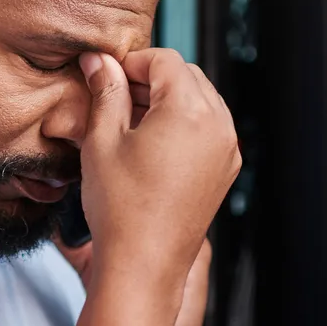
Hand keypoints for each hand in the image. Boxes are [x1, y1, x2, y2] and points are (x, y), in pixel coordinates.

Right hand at [43, 50, 235, 325]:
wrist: (143, 265)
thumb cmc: (120, 206)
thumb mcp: (102, 139)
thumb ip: (104, 91)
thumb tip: (99, 60)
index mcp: (191, 111)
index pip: (164, 60)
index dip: (131, 62)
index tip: (105, 76)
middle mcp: (219, 126)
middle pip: (186, 76)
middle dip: (150, 79)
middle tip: (114, 97)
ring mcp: (227, 150)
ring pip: (200, 100)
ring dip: (167, 99)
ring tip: (129, 122)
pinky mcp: (225, 170)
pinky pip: (208, 128)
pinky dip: (182, 124)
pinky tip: (150, 144)